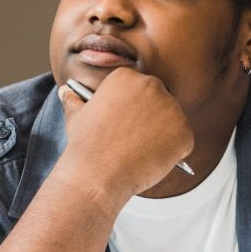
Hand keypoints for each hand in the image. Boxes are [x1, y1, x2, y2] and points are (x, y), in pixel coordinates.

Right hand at [55, 67, 193, 213]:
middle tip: (132, 140)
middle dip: (149, 120)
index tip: (121, 125)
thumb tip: (66, 92)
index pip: (138, 90)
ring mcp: (172, 109)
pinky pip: (183, 142)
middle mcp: (152, 86)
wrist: (96, 174)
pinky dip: (172, 153)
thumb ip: (75, 100)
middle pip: (158, 102)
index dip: (130, 110)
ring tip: (138, 152)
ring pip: (172, 122)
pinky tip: (151, 160)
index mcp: (126, 77)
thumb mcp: (75, 117)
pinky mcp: (185, 132)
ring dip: (161, 136)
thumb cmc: (85, 146)